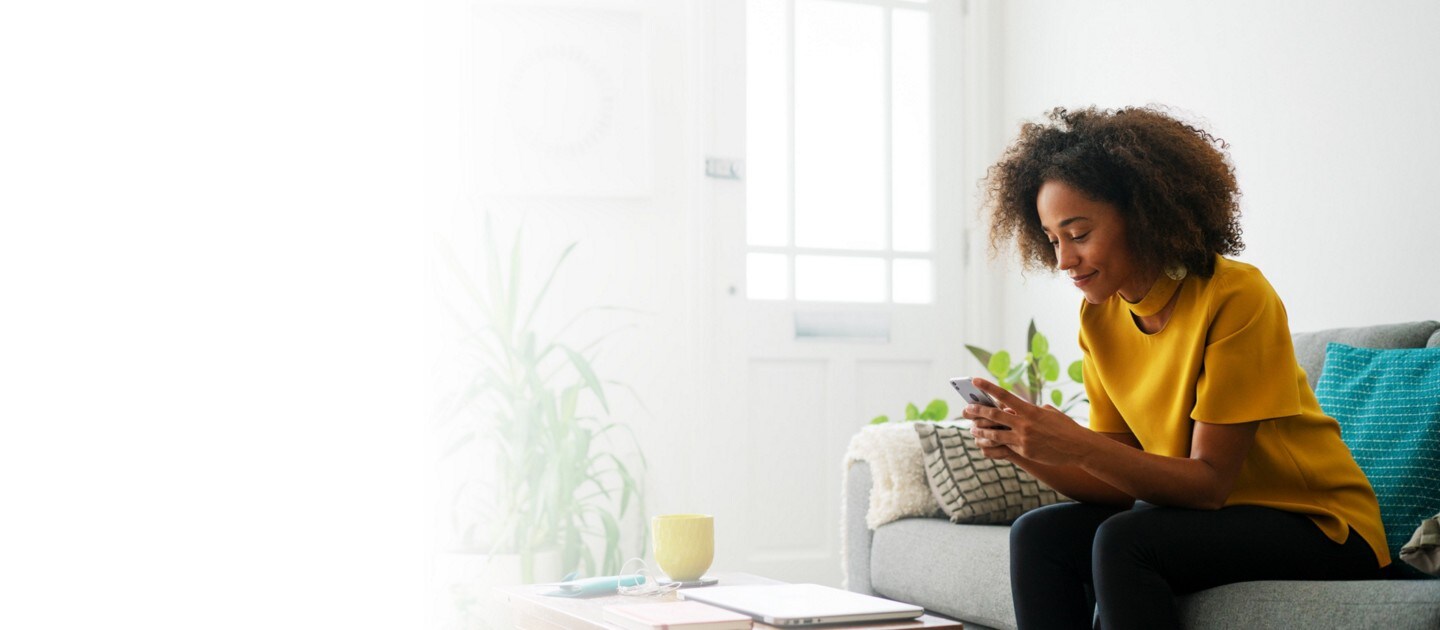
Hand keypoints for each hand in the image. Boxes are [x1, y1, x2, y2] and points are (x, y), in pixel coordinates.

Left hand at [962, 378, 1096, 466]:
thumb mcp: (1049, 412)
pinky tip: (986, 443)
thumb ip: (1032, 410)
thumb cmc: (1065, 427)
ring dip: (981, 431)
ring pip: (995, 434)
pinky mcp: (1024, 452)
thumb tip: (1019, 410)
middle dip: (978, 411)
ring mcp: (1023, 439)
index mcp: (1030, 410)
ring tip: (972, 429)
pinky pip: (1005, 447)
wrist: (1078, 447)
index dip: (988, 387)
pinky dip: (995, 443)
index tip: (974, 380)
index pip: (1004, 395)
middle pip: (994, 415)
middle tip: (966, 409)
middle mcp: (1024, 423)